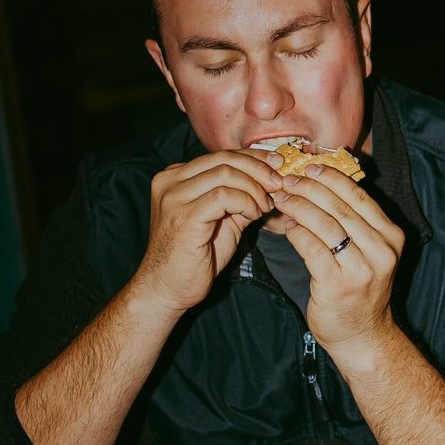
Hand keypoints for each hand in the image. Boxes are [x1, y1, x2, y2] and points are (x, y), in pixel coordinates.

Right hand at [135, 152, 281, 315]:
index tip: (277, 166)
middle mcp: (170, 181)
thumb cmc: (193, 257)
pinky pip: (224, 195)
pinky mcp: (184, 215)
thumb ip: (238, 197)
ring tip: (264, 207)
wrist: (166, 289)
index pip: (220, 155)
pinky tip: (253, 215)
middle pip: (223, 159)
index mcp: (175, 177)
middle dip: (258, 169)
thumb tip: (269, 180)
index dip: (253, 158)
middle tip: (278, 183)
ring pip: (225, 173)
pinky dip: (246, 202)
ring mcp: (173, 197)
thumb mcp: (221, 219)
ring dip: (254, 189)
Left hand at [273, 166, 404, 361]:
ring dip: (298, 206)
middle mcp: (382, 250)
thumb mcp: (369, 253)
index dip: (332, 177)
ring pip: (325, 224)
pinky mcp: (338, 284)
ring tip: (281, 199)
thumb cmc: (359, 291)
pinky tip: (285, 227)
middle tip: (288, 180)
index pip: (359, 196)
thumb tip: (320, 185)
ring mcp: (362, 269)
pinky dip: (295, 233)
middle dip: (310, 188)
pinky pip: (311, 248)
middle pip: (341, 206)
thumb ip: (354, 223)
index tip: (309, 167)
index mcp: (391, 236)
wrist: (362, 337)